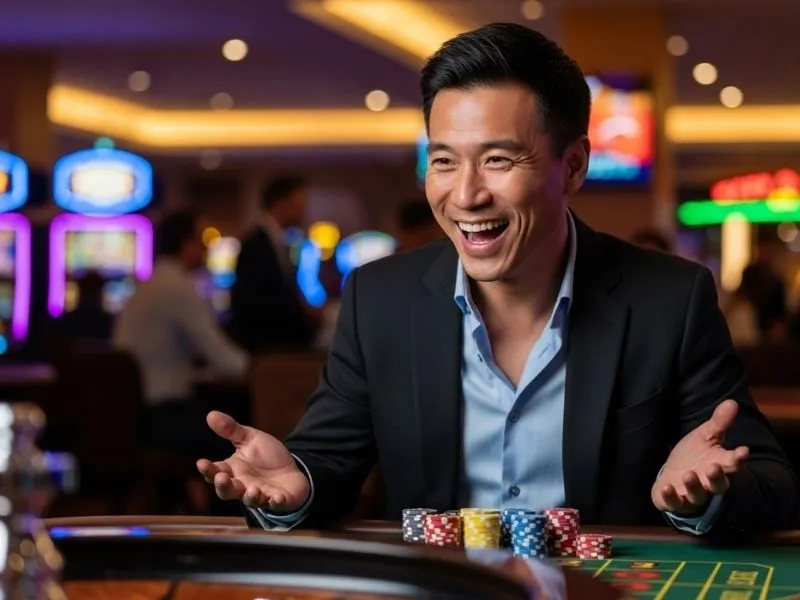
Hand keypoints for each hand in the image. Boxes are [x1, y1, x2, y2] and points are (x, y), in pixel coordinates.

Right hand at [196, 411, 311, 512]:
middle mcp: (243, 486)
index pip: (215, 472)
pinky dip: (276, 502)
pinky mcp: (278, 501)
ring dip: (250, 496)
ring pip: (250, 501)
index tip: (202, 463)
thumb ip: (231, 430)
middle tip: (222, 478)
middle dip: (223, 486)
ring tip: (253, 489)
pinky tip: (277, 497)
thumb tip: (210, 414)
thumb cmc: (266, 457)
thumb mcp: (250, 439)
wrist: (291, 470)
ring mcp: (260, 495)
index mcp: (233, 470)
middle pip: (227, 491)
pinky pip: (275, 504)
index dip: (208, 469)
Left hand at [651, 399, 748, 516]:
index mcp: (720, 466)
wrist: (674, 476)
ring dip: (694, 486)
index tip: (743, 451)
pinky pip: (674, 503)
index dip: (738, 459)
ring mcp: (692, 494)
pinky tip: (666, 487)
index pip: (733, 464)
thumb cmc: (694, 456)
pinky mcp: (675, 501)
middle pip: (719, 485)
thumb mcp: (705, 437)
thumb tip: (732, 402)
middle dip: (717, 477)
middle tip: (714, 466)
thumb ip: (719, 423)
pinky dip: (671, 497)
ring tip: (689, 474)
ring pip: (698, 495)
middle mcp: (709, 483)